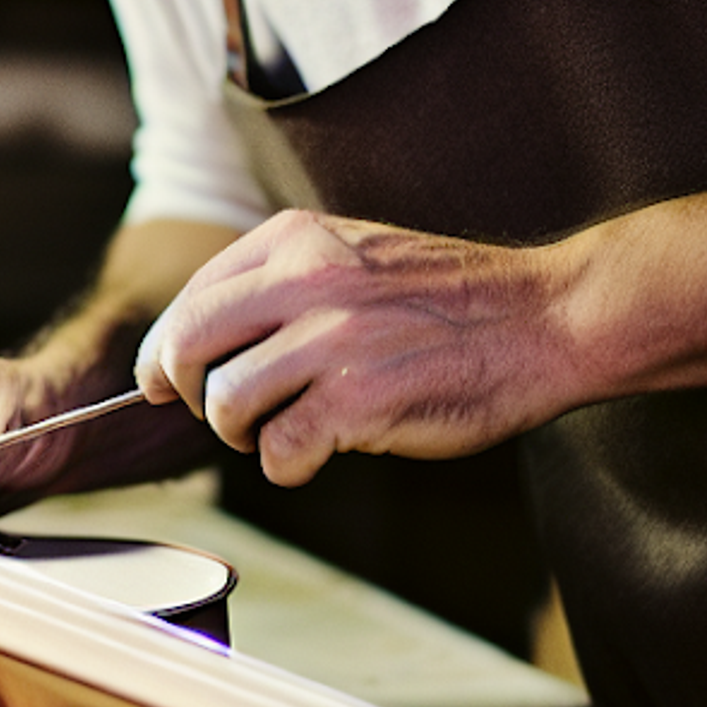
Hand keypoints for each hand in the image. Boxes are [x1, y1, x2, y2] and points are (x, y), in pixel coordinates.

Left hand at [132, 209, 590, 483]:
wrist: (546, 320)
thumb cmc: (451, 302)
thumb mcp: (357, 256)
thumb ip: (284, 284)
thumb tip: (204, 339)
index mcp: (299, 240)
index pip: (193, 296)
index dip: (165, 348)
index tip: (160, 380)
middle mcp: (307, 280)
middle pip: (187, 344)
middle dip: (183, 390)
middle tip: (212, 411)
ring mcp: (332, 341)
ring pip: (225, 403)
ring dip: (243, 432)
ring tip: (281, 430)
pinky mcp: (358, 400)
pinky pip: (279, 451)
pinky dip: (288, 466)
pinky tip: (316, 456)